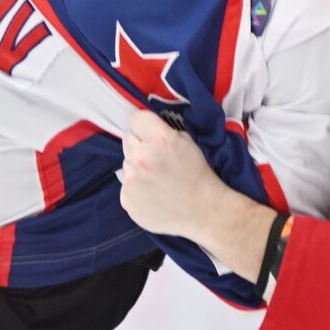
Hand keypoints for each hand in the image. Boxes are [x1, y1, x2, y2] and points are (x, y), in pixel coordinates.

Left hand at [120, 110, 224, 238]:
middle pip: (128, 139)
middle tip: (156, 158)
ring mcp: (131, 180)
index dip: (144, 125)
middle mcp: (141, 157)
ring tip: (157, 179)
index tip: (150, 133)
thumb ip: (163, 133)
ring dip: (137, 167)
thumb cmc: (198, 175)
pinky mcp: (127, 199)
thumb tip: (146, 131)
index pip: (136, 119)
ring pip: (126, 163)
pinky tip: (153, 194)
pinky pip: (126, 185)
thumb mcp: (188, 142)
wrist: (203, 211)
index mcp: (159, 139)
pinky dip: (137, 187)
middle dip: (140, 145)